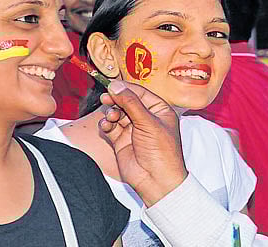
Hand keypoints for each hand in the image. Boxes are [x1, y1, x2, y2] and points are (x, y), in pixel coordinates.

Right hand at [99, 80, 187, 206]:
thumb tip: (116, 86)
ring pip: (116, 113)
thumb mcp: (148, 123)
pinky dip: (106, 125)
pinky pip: (110, 127)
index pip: (140, 93)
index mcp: (159, 110)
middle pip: (126, 101)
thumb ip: (131, 103)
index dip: (125, 88)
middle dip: (115, 99)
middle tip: (105, 98)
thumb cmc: (161, 152)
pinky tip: (106, 126)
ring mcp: (132, 129)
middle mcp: (145, 118)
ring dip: (110, 113)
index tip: (112, 86)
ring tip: (111, 117)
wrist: (156, 182)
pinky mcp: (121, 140)